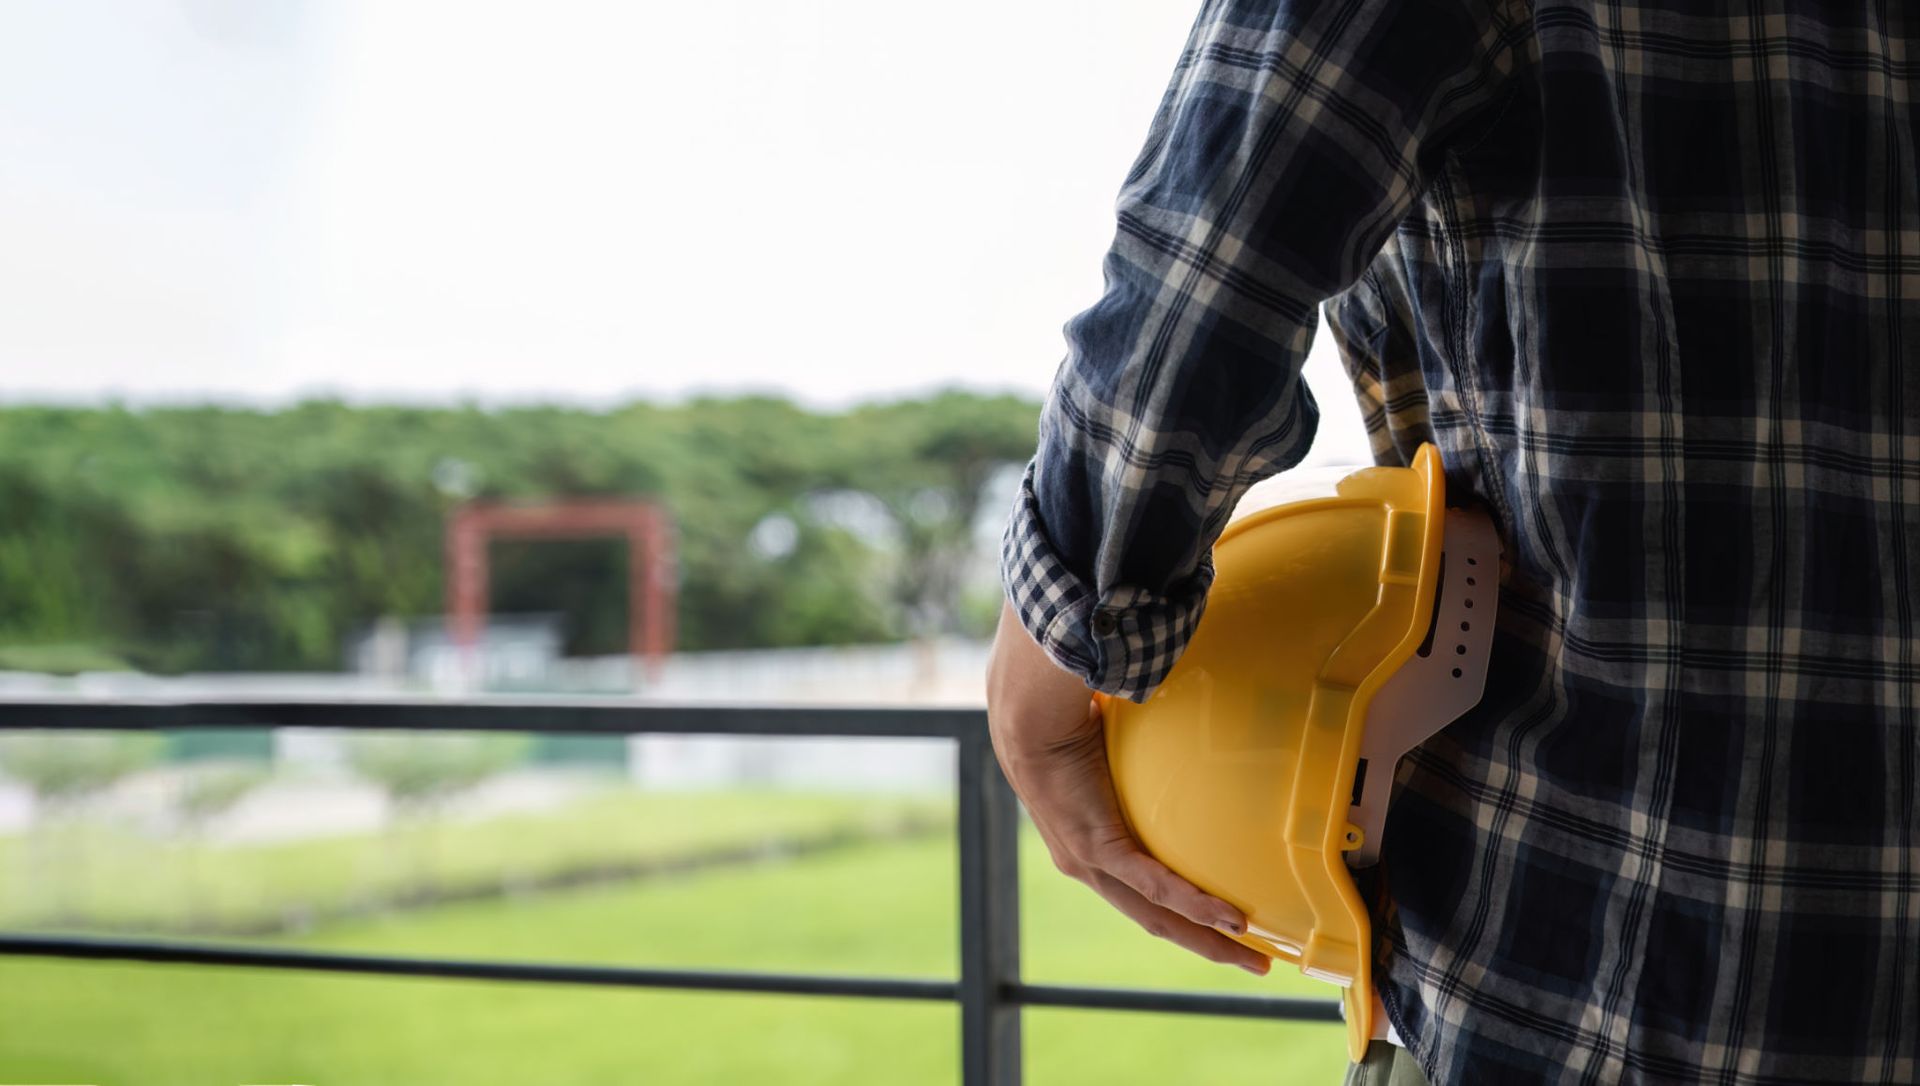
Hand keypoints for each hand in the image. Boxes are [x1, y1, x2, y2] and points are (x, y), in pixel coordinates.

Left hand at [984, 601, 1270, 975]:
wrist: (1030, 714)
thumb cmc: (1066, 719)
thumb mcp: (1115, 750)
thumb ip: (1148, 755)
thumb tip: (1188, 725)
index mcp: (1087, 846)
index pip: (1141, 896)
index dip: (1182, 917)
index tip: (1223, 929)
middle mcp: (1086, 865)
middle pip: (1155, 921)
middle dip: (1205, 945)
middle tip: (1252, 964)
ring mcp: (1089, 861)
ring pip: (1156, 916)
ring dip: (1207, 938)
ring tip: (1250, 957)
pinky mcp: (1096, 847)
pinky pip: (1154, 884)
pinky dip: (1194, 903)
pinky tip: (1230, 917)